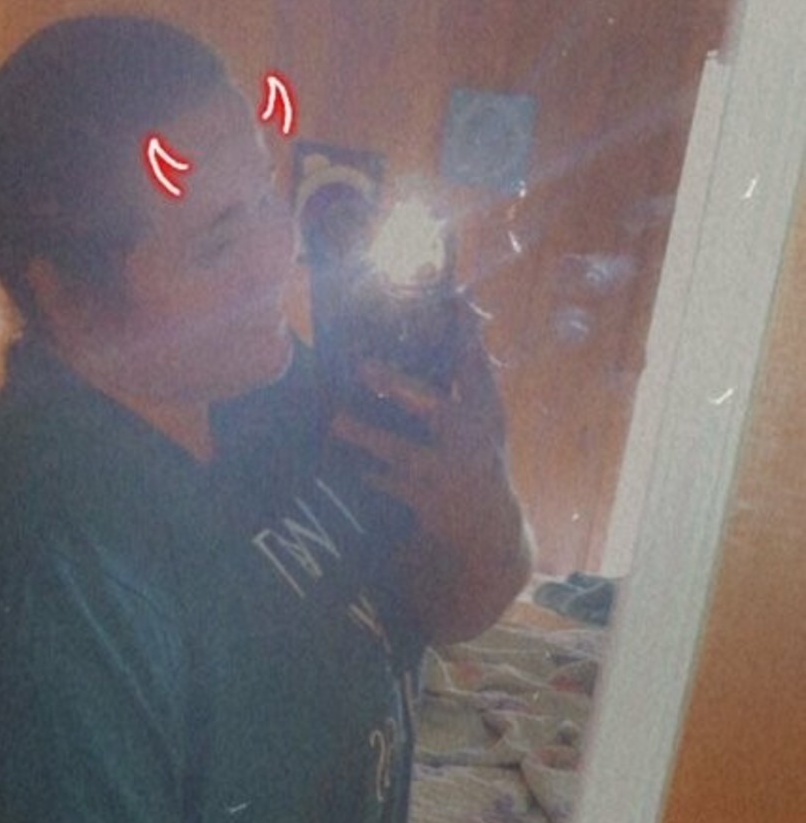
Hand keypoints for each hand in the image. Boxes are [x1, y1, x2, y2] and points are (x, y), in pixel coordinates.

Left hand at [330, 305, 530, 643]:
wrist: (487, 525)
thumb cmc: (476, 455)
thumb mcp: (482, 416)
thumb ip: (465, 375)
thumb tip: (443, 314)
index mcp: (487, 409)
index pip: (474, 361)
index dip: (463, 330)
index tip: (448, 296)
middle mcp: (472, 438)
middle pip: (434, 407)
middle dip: (399, 387)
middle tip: (362, 367)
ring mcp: (450, 472)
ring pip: (402, 452)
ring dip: (368, 436)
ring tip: (335, 420)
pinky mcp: (430, 501)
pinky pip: (390, 485)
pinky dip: (367, 474)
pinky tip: (342, 462)